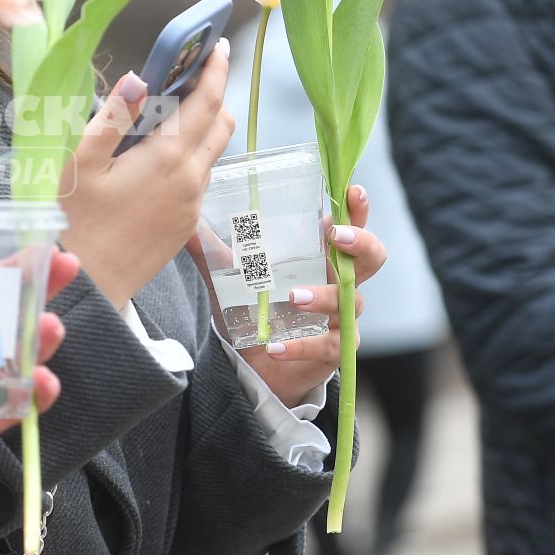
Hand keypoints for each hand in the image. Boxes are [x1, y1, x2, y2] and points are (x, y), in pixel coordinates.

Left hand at [0, 251, 74, 487]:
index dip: (17, 268)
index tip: (44, 248)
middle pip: (18, 317)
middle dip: (44, 291)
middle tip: (65, 268)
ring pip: (26, 358)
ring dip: (44, 341)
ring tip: (50, 325)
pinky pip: (20, 405)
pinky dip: (37, 393)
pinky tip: (42, 379)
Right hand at [58, 41, 234, 305]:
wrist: (90, 284)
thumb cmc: (76, 222)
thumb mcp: (81, 162)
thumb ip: (113, 116)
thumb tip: (138, 78)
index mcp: (167, 157)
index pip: (206, 100)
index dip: (216, 69)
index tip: (218, 46)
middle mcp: (191, 178)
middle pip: (221, 123)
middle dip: (214, 93)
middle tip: (192, 73)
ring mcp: (193, 202)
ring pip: (213, 151)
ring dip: (204, 125)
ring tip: (172, 113)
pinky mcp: (188, 223)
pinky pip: (200, 177)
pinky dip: (191, 155)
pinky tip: (158, 157)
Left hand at [228, 183, 389, 406]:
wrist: (251, 362)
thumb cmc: (251, 308)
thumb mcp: (229, 277)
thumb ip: (210, 252)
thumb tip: (183, 225)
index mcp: (319, 254)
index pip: (349, 224)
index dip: (357, 209)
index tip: (353, 191)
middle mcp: (339, 281)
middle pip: (372, 257)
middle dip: (361, 243)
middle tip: (337, 236)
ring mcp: (341, 315)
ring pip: (351, 301)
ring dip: (323, 297)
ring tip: (292, 297)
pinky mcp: (334, 348)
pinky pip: (328, 345)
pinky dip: (301, 346)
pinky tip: (276, 347)